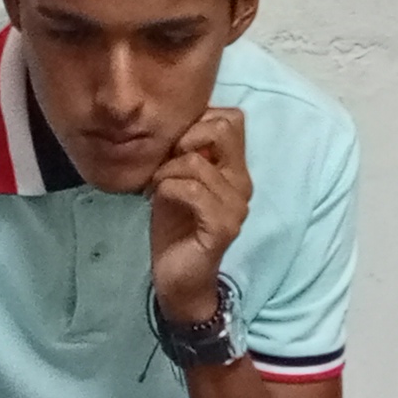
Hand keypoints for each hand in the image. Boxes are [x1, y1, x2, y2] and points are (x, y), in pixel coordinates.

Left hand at [147, 105, 250, 325]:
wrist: (177, 279)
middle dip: (185, 137)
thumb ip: (185, 152)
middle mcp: (243, 183)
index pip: (231, 118)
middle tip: (165, 161)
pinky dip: (166, 188)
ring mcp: (236, 205)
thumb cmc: (174, 227)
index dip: (197, 122)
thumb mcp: (176, 179)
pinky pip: (191, 189)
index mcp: (234, 168)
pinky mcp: (223, 226)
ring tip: (154, 187)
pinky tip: (155, 199)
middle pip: (225, 127)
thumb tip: (174, 120)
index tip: (173, 146)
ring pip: (196, 161)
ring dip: (165, 171)